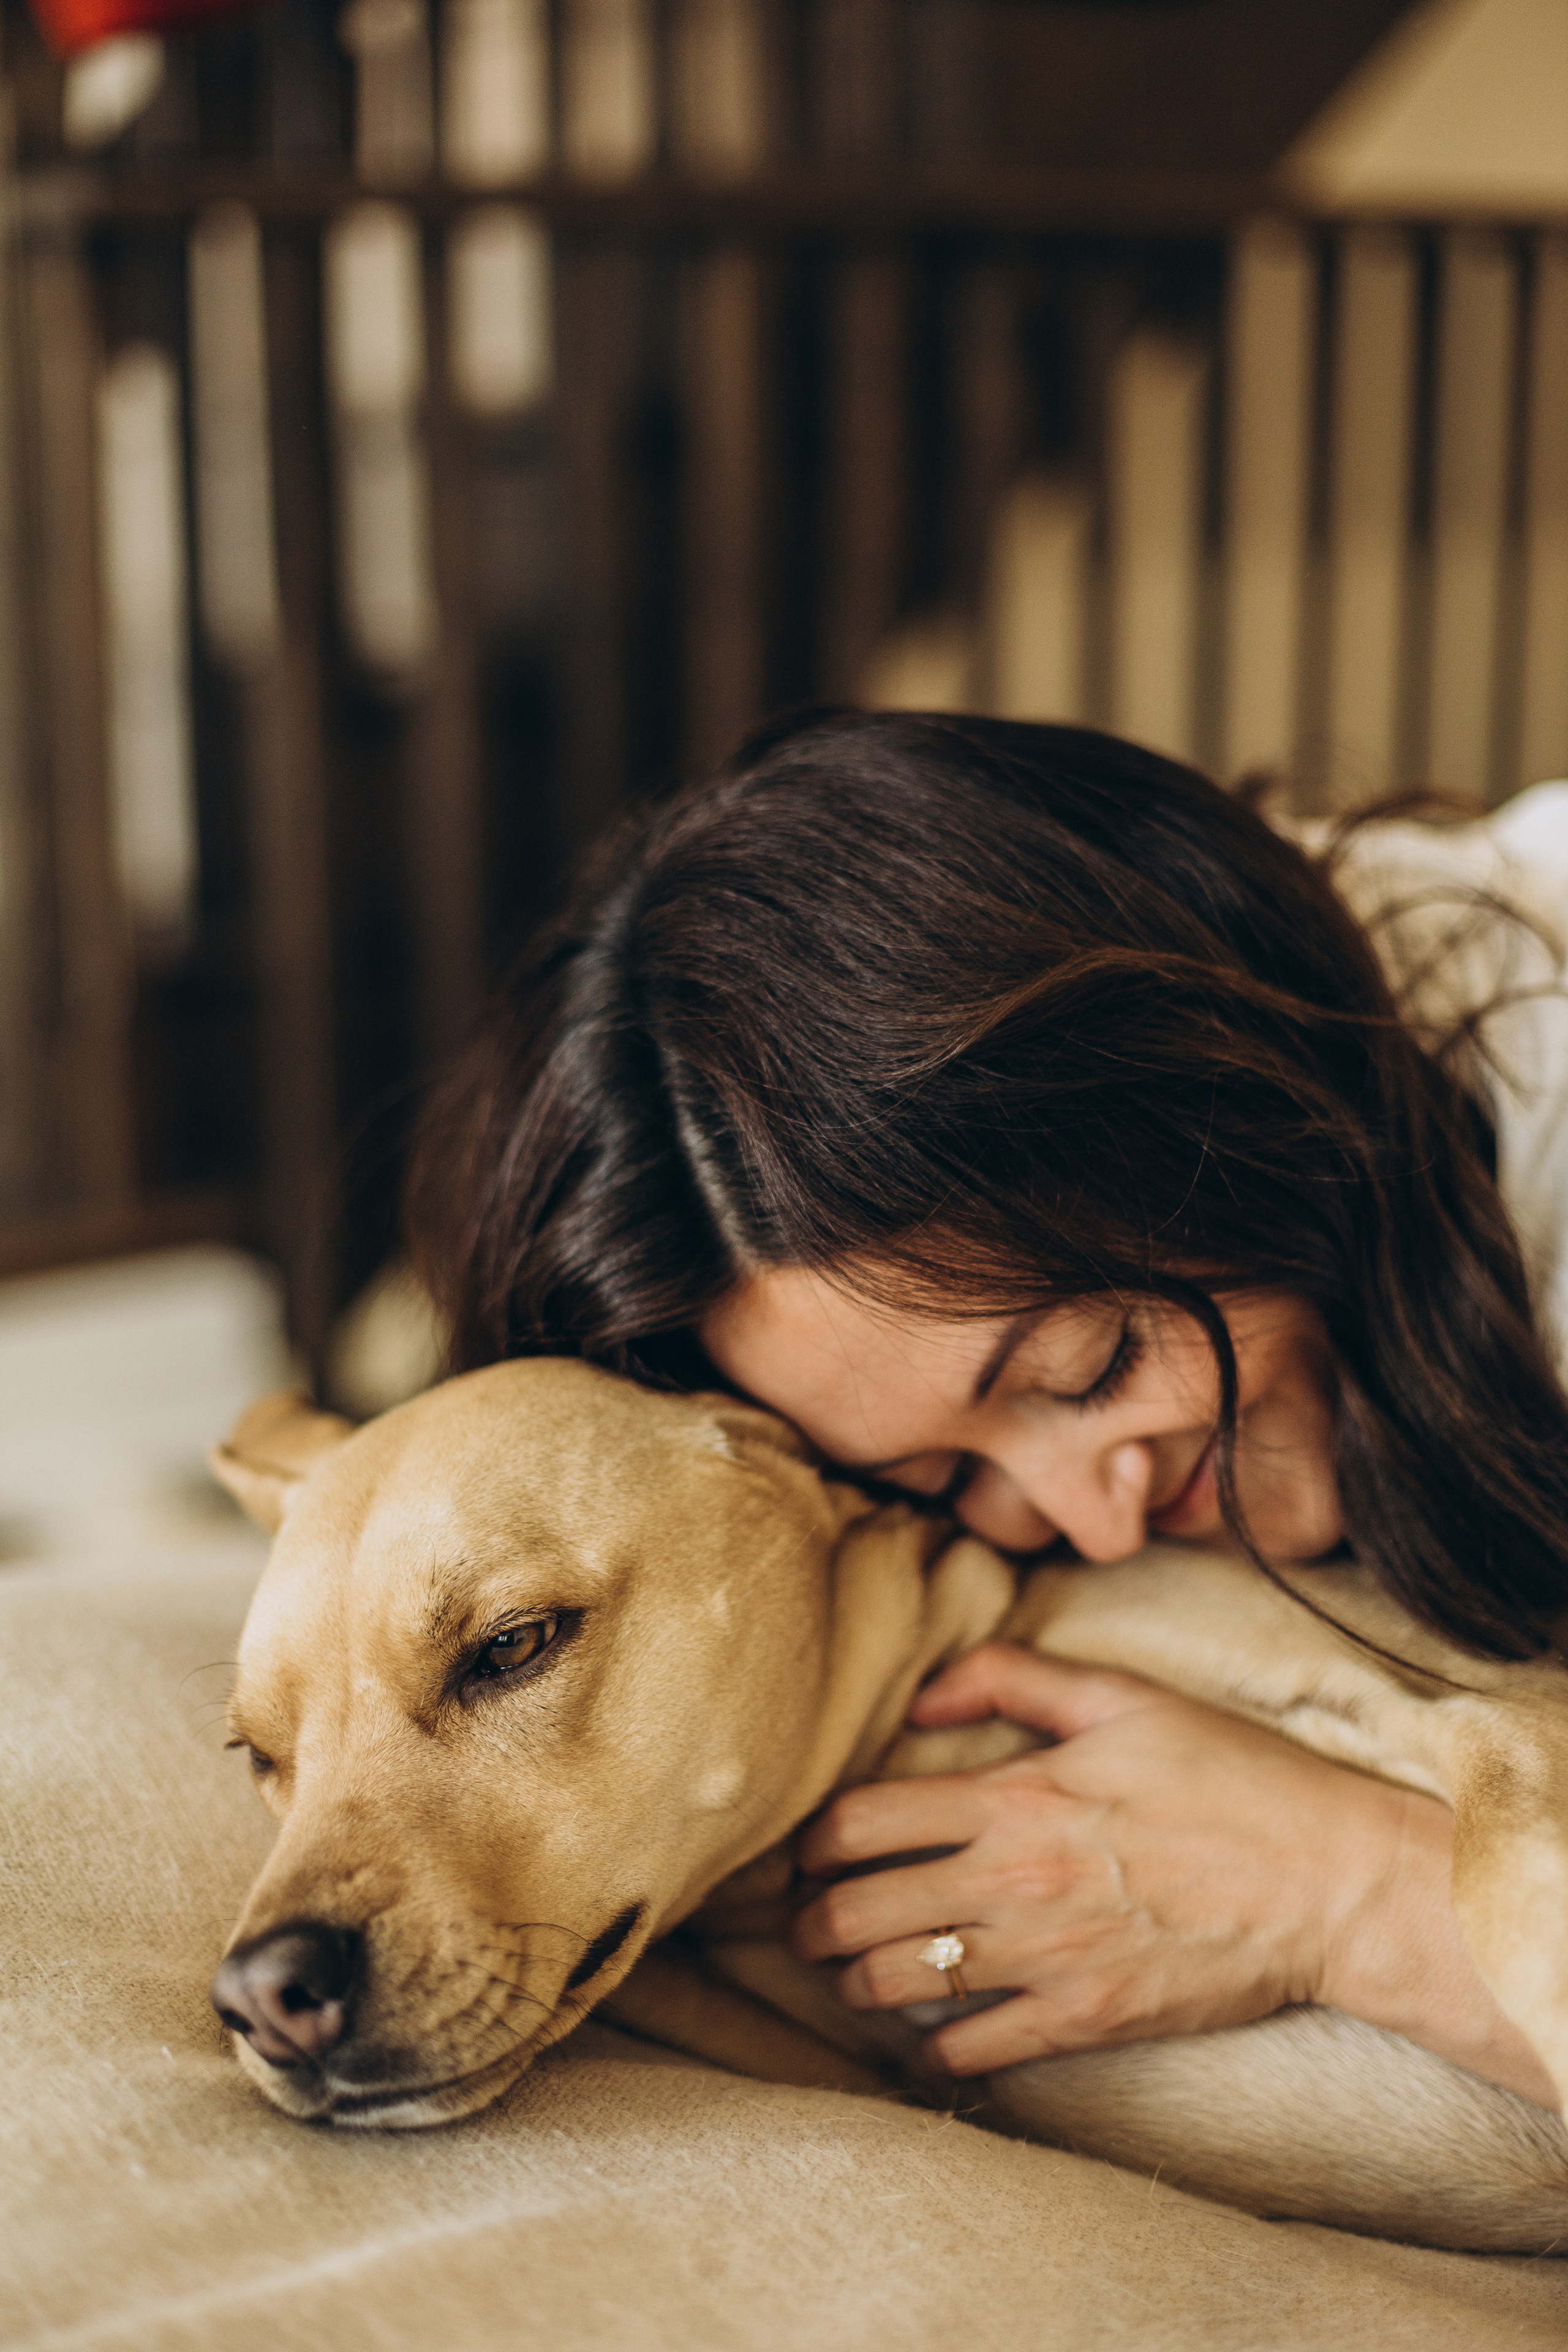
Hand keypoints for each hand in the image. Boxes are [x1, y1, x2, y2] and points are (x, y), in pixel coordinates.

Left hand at [791, 1643, 1556, 2103]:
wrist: (1328, 1879)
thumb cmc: (1230, 1777)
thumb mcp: (1122, 1697)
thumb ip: (1010, 1677)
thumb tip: (923, 1699)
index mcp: (1014, 1796)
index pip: (859, 1823)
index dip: (811, 1844)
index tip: (806, 1854)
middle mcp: (1012, 1881)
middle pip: (855, 1913)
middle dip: (810, 1924)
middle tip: (806, 1926)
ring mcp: (1045, 1958)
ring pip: (897, 1986)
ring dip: (857, 1984)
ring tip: (855, 1975)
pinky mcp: (1083, 2021)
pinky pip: (971, 2050)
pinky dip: (932, 2047)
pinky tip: (928, 2033)